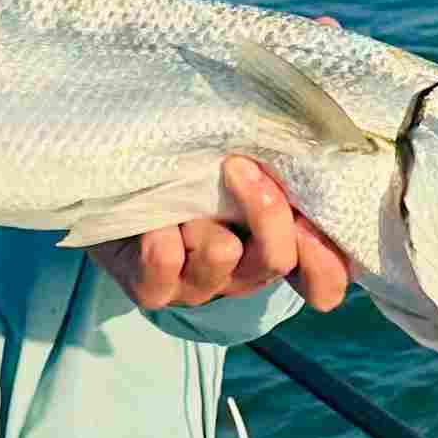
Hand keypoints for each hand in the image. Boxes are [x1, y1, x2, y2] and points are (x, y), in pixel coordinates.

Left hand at [90, 157, 351, 313]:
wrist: (110, 185)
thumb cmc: (185, 169)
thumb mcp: (235, 166)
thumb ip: (274, 167)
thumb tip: (303, 148)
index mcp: (272, 248)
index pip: (323, 280)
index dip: (326, 262)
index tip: (311, 219)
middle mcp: (240, 275)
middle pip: (276, 260)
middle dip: (264, 209)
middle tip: (237, 165)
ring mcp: (197, 289)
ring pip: (223, 256)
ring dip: (201, 217)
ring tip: (179, 193)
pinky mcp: (152, 290)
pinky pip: (165, 266)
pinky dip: (159, 233)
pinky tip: (150, 217)